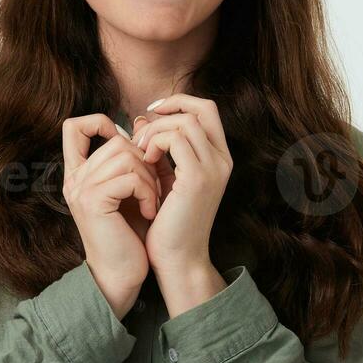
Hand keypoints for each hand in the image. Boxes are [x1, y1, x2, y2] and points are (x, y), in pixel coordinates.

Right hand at [60, 113, 162, 317]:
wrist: (122, 274)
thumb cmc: (130, 234)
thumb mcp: (132, 189)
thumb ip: (132, 157)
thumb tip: (141, 121)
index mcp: (79, 173)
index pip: (74, 126)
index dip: (100, 123)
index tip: (129, 145)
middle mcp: (74, 178)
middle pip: (115, 140)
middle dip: (145, 160)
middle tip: (153, 188)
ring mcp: (80, 189)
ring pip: (126, 156)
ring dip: (149, 177)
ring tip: (152, 201)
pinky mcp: (93, 201)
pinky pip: (129, 176)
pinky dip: (147, 192)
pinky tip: (150, 212)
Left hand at [129, 94, 231, 277]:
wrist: (178, 260)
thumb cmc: (169, 224)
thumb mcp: (164, 178)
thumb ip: (158, 147)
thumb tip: (143, 117)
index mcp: (218, 158)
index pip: (207, 109)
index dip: (179, 102)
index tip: (152, 114)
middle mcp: (222, 160)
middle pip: (199, 108)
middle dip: (166, 112)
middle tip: (142, 134)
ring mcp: (213, 168)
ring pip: (184, 122)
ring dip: (155, 131)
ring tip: (140, 153)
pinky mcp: (198, 178)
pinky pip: (175, 139)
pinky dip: (154, 144)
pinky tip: (144, 162)